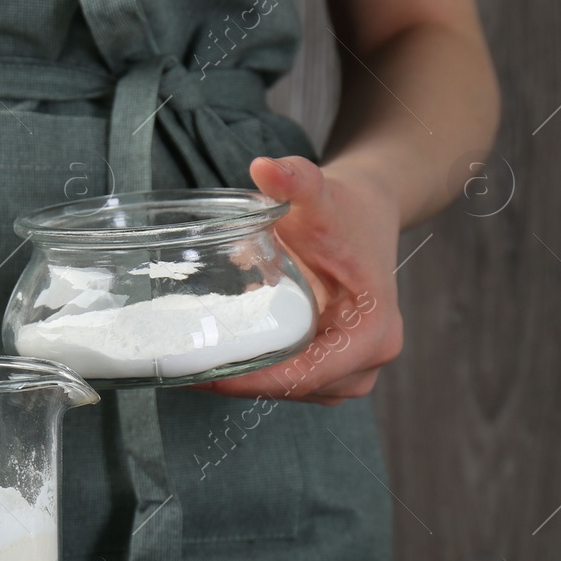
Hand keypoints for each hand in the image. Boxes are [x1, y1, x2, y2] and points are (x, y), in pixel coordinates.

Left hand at [195, 155, 404, 404]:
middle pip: (297, 390)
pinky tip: (219, 360)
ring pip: (294, 392)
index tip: (208, 378)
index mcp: (374, 330)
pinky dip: (259, 375)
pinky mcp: (335, 365)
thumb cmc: (343, 209)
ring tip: (194, 368)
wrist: (363, 212)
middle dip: (244, 386)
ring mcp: (354, 367)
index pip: (307, 373)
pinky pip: (293, 382)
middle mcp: (371, 357)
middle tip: (186, 371)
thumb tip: (265, 167)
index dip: (256, 381)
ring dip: (248, 385)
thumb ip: (297, 180)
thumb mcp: (320, 194)